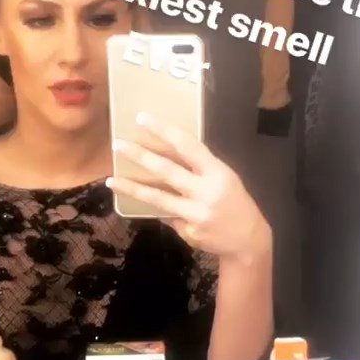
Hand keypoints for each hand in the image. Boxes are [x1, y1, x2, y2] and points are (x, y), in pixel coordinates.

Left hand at [107, 114, 270, 259]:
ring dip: (132, 188)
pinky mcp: (188, 231)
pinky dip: (160, 211)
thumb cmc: (234, 202)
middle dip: (140, 156)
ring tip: (111, 180)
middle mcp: (206, 192)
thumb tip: (166, 153)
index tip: (142, 118)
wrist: (248, 241)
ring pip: (158, 198)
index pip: (187, 145)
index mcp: (217, 172)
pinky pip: (166, 217)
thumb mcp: (225, 178)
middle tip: (117, 145)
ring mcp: (196, 214)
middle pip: (167, 170)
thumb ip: (199, 167)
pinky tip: (158, 211)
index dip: (164, 130)